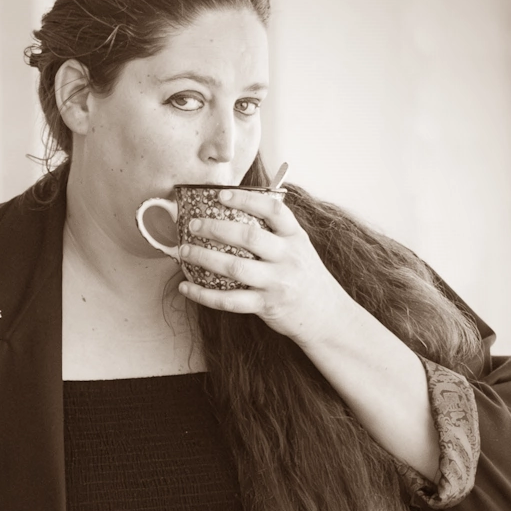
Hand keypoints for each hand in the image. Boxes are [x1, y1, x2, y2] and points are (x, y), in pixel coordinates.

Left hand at [177, 188, 346, 348]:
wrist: (326, 315)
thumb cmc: (305, 276)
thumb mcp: (300, 247)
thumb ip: (277, 232)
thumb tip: (238, 210)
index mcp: (296, 237)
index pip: (274, 210)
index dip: (247, 200)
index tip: (221, 195)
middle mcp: (288, 257)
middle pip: (248, 237)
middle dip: (215, 228)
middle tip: (193, 225)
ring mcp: (277, 282)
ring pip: (235, 267)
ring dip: (204, 257)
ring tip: (184, 251)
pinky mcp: (266, 305)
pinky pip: (229, 300)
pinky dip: (203, 294)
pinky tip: (185, 287)